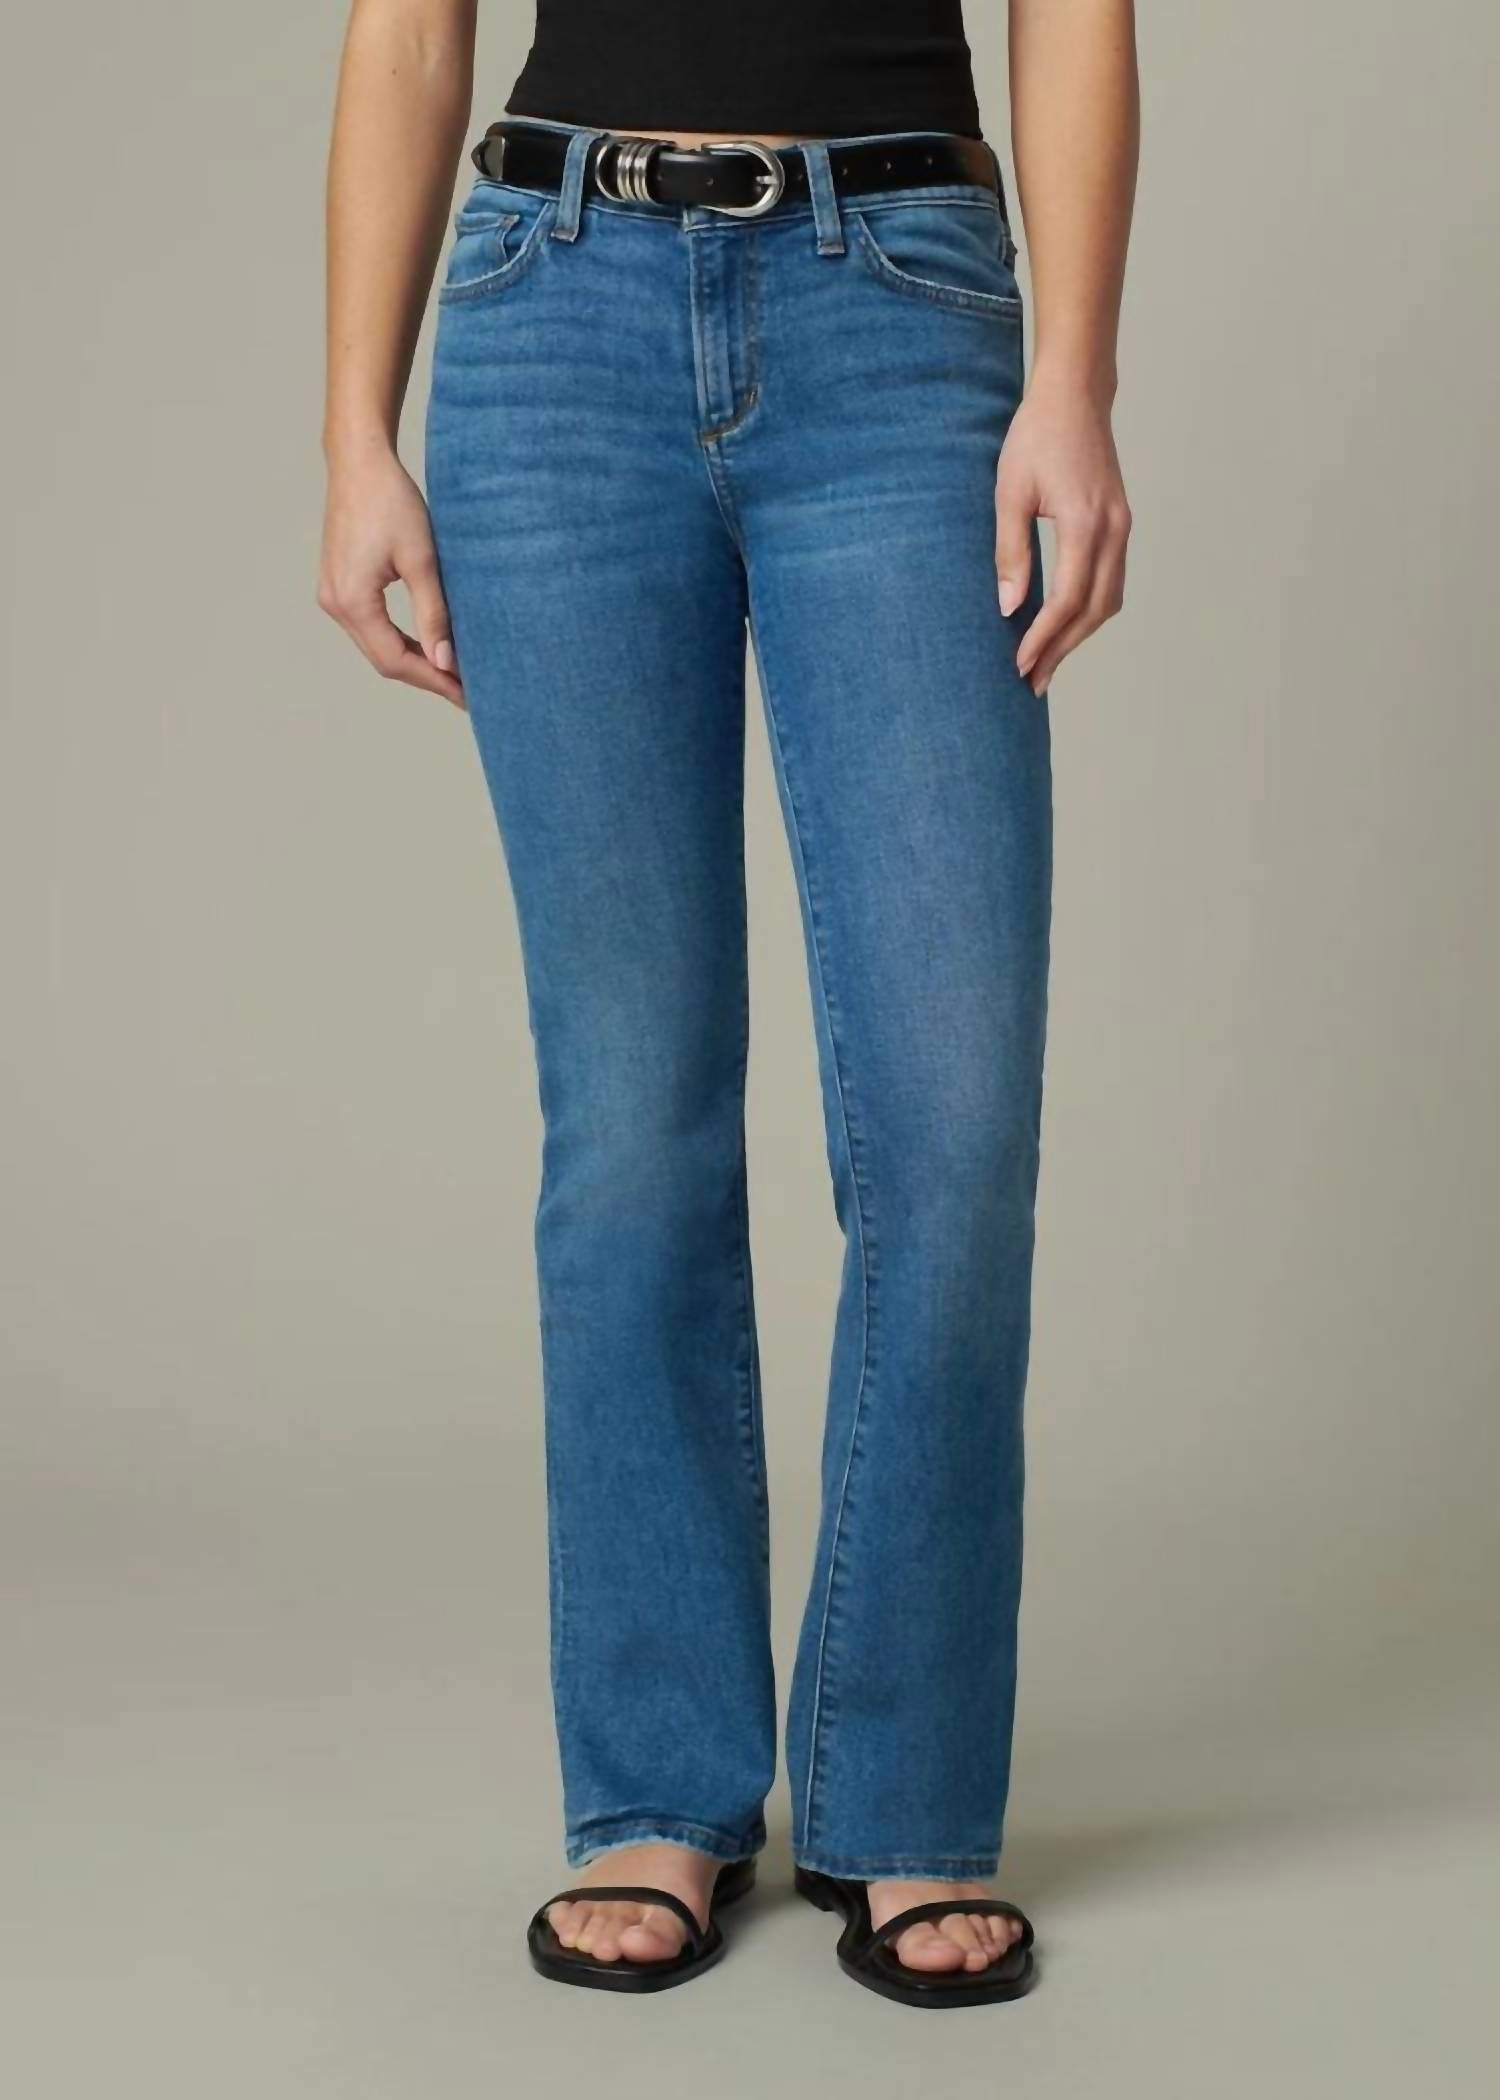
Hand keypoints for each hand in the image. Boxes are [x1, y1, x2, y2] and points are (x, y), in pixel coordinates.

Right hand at [317, 448, 464, 708]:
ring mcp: (333, 595)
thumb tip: (446, 662)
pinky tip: (427, 645)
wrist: (360, 461)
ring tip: (452, 672)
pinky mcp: (339, 584)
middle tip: (466, 691)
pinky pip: (370, 627)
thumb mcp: (421, 560)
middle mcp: (335, 604)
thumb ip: (433, 614)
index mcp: (352, 601)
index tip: (467, 693)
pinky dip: (399, 640)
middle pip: (383, 659)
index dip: (433, 680)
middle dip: (426, 676)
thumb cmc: (392, 501)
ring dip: (413, 661)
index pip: (395, 661)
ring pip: (376, 645)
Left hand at [994, 376, 1131, 695]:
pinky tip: (1065, 626)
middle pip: (1095, 610)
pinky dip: (1090, 612)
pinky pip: (1111, 581)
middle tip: (1033, 680)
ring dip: (1079, 636)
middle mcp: (1112, 529)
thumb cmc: (1036, 437)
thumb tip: (1009, 607)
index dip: (1044, 637)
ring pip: (1109, 601)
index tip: (1020, 663)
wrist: (1075, 397)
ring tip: (1048, 662)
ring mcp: (1122, 528)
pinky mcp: (1120, 525)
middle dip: (1063, 649)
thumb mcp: (1009, 492)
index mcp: (1084, 521)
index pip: (1068, 598)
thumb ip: (1011, 552)